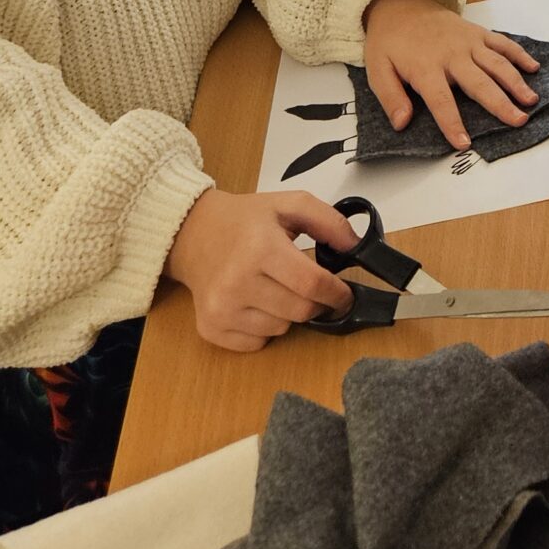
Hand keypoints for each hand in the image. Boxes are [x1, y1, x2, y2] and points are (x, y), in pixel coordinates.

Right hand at [165, 187, 354, 350]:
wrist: (193, 233)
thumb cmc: (245, 220)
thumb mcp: (289, 204)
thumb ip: (328, 221)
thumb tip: (356, 246)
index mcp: (260, 248)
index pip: (311, 284)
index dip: (336, 293)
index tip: (345, 294)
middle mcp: (237, 282)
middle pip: (300, 311)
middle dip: (316, 303)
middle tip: (313, 289)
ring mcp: (221, 309)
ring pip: (280, 329)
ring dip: (289, 314)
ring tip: (276, 288)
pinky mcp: (210, 328)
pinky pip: (256, 343)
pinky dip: (265, 328)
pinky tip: (256, 303)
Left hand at [362, 0, 539, 150]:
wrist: (401, 3)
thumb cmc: (390, 41)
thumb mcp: (377, 69)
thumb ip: (390, 97)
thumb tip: (402, 123)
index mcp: (425, 67)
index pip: (441, 101)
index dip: (452, 123)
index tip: (465, 144)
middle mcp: (451, 54)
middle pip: (479, 82)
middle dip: (500, 103)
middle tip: (519, 120)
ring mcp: (468, 42)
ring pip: (496, 63)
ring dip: (515, 81)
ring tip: (531, 100)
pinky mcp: (477, 32)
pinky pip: (501, 43)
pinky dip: (518, 54)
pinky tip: (533, 67)